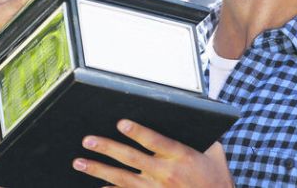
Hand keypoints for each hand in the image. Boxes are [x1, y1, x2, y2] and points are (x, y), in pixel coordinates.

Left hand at [73, 119, 233, 187]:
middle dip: (107, 148)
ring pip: (123, 179)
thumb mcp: (215, 153)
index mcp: (181, 156)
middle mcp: (166, 174)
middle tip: (88, 140)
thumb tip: (192, 115)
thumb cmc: (216, 178)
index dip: (138, 132)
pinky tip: (98, 187)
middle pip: (132, 159)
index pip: (155, 141)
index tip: (121, 123)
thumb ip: (202, 136)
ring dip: (99, 170)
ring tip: (80, 162)